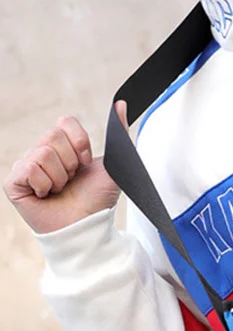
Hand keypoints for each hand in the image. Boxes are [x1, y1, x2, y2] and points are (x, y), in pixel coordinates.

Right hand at [3, 104, 125, 233]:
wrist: (87, 226)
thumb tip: (121, 104)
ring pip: (43, 153)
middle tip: (72, 180)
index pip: (65, 122)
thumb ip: (118, 133)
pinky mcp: (14, 184)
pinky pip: (29, 168)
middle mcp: (40, 153)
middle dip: (70, 161)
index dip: (80, 142)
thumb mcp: (113, 164)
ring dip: (60, 176)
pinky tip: (46, 195)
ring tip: (61, 189)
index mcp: (61, 146)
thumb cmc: (97, 199)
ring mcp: (25, 167)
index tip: (86, 163)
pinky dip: (44, 184)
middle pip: (52, 136)